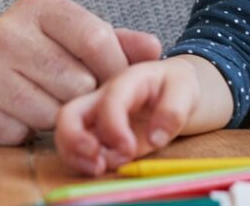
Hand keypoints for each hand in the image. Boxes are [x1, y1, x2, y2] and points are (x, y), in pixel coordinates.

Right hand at [0, 0, 161, 144]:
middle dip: (82, 96)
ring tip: (44, 101)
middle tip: (70, 94)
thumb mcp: (80, 39)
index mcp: (38, 5)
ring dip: (54, 116)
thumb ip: (120, 43)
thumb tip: (154, 49)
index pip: (96, 39)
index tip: (113, 82)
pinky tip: (16, 115)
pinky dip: (22, 133)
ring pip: (48, 111)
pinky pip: (16, 133)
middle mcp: (4, 30)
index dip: (114, 68)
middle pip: (75, 81)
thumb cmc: (43, 55)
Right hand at [55, 57, 200, 175]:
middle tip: (98, 162)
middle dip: (74, 140)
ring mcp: (95, 116)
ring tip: (101, 168)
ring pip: (65, 134)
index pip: (110, 100)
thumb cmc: (175, 86)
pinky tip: (103, 167)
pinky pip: (75, 149)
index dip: (114, 127)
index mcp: (127, 81)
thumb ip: (174, 110)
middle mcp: (103, 97)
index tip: (129, 150)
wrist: (173, 92)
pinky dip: (82, 162)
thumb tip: (156, 138)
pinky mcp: (95, 134)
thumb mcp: (185, 89)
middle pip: (69, 113)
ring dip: (76, 156)